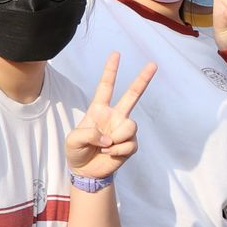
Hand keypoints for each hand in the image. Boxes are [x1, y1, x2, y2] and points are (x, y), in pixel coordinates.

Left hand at [66, 53, 154, 177]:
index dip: (111, 70)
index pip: (106, 87)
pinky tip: (110, 153)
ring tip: (105, 146)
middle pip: (132, 95)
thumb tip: (108, 137)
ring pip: (131, 125)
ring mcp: (123, 130)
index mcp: (98, 110)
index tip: (116, 54)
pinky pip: (130, 144)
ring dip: (117, 138)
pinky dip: (118, 151)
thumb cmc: (77, 151)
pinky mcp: (130, 145)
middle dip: (143, 79)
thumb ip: (88, 134)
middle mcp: (114, 116)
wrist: (86, 171)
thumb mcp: (73, 140)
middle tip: (153, 64)